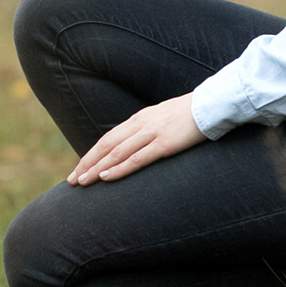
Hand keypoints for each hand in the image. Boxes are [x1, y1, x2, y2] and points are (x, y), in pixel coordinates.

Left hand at [68, 95, 207, 184]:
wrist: (212, 104)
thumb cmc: (191, 114)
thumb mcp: (164, 119)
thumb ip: (150, 130)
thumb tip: (139, 144)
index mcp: (139, 119)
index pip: (109, 138)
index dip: (92, 154)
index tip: (80, 168)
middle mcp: (140, 124)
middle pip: (106, 145)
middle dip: (87, 163)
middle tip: (73, 180)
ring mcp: (151, 133)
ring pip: (116, 153)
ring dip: (97, 168)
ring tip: (83, 182)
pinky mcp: (164, 143)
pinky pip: (137, 158)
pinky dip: (119, 168)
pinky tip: (106, 177)